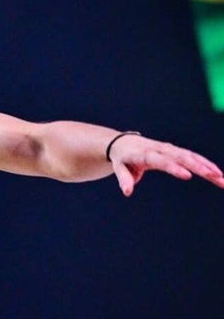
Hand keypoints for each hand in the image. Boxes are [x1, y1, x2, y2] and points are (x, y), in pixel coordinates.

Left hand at [108, 134, 223, 195]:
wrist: (125, 142)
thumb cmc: (123, 158)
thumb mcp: (119, 167)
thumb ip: (124, 179)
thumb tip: (127, 192)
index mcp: (146, 154)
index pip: (162, 161)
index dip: (175, 168)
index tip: (188, 175)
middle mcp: (161, 149)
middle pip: (183, 157)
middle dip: (200, 167)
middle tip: (215, 177)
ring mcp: (170, 149)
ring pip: (191, 156)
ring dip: (208, 166)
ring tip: (221, 179)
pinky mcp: (176, 151)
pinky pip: (193, 156)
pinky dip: (206, 164)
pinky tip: (218, 174)